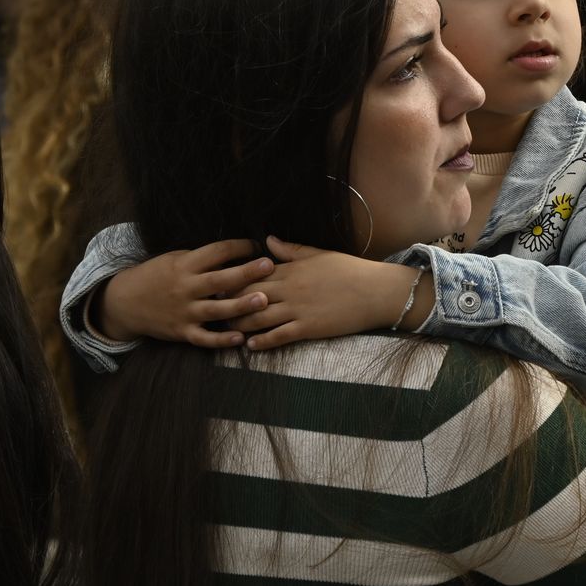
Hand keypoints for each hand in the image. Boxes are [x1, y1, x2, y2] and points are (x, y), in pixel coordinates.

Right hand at [95, 239, 271, 347]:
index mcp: (184, 265)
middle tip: (269, 266)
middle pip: (219, 279)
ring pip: (216, 310)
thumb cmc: (155, 276)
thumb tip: (234, 253)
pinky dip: (222, 340)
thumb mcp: (174, 259)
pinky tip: (241, 338)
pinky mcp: (182, 331)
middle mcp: (185, 287)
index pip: (216, 252)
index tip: (257, 245)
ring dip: (240, 305)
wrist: (125, 301)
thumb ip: (201, 259)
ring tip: (263, 301)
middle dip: (246, 272)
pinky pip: (204, 338)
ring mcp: (184, 311)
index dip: (238, 246)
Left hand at [227, 237, 425, 350]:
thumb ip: (291, 250)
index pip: (253, 273)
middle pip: (250, 296)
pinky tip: (250, 345)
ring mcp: (298, 309)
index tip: (216, 283)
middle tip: (210, 309)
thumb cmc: (349, 270)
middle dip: (229, 302)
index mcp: (291, 269)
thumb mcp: (318, 254)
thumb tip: (267, 240)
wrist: (375, 291)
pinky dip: (263, 341)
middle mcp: (290, 288)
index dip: (233, 280)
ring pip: (259, 317)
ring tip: (225, 329)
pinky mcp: (308, 327)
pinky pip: (279, 335)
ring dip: (240, 323)